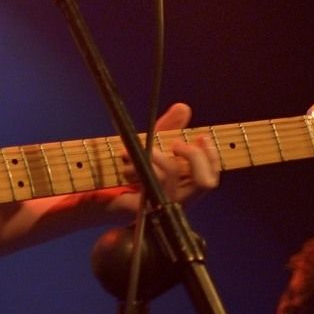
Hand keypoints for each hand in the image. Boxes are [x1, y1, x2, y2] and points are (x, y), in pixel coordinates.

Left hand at [89, 102, 219, 216]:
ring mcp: (162, 204)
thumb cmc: (131, 169)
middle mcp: (179, 199)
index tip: (201, 137)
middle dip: (193, 156)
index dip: (212, 157)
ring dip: (153, 154)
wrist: (101, 193)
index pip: (213, 177)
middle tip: (175, 144)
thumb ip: (169, 126)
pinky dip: (136, 165)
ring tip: (133, 151)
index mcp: (186, 186)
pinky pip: (148, 180)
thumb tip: (183, 107)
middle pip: (205, 182)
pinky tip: (125, 163)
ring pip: (170, 174)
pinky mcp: (143, 206)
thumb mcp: (152, 143)